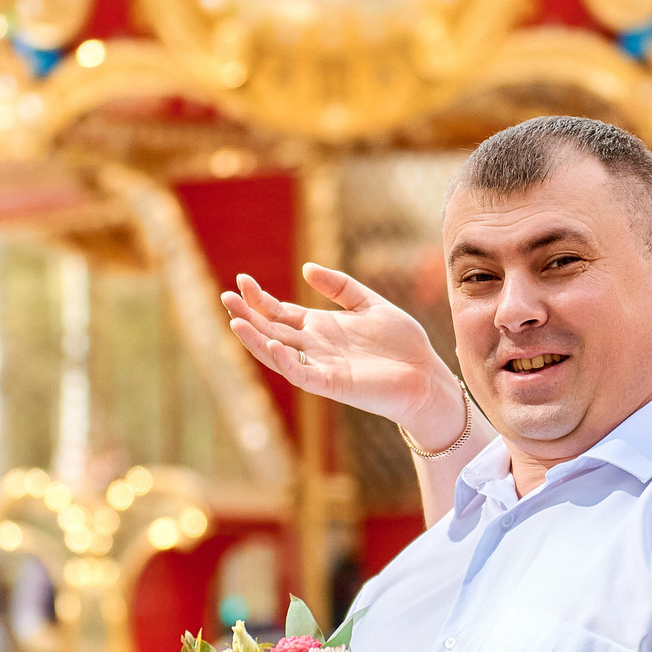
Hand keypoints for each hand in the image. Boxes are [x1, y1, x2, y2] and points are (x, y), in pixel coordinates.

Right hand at [221, 266, 467, 446]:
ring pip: (278, 353)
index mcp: (320, 328)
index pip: (280, 312)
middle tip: (226, 297)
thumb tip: (305, 267)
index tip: (242, 280)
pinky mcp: (332, 384)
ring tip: (236, 322)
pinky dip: (286, 361)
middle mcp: (314, 347)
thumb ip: (340, 286)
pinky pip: (301, 373)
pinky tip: (275, 344)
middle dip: (248, 315)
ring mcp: (320, 366)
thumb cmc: (402, 343)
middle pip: (271, 330)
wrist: (425, 374)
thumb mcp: (369, 303)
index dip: (260, 298)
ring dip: (256, 339)